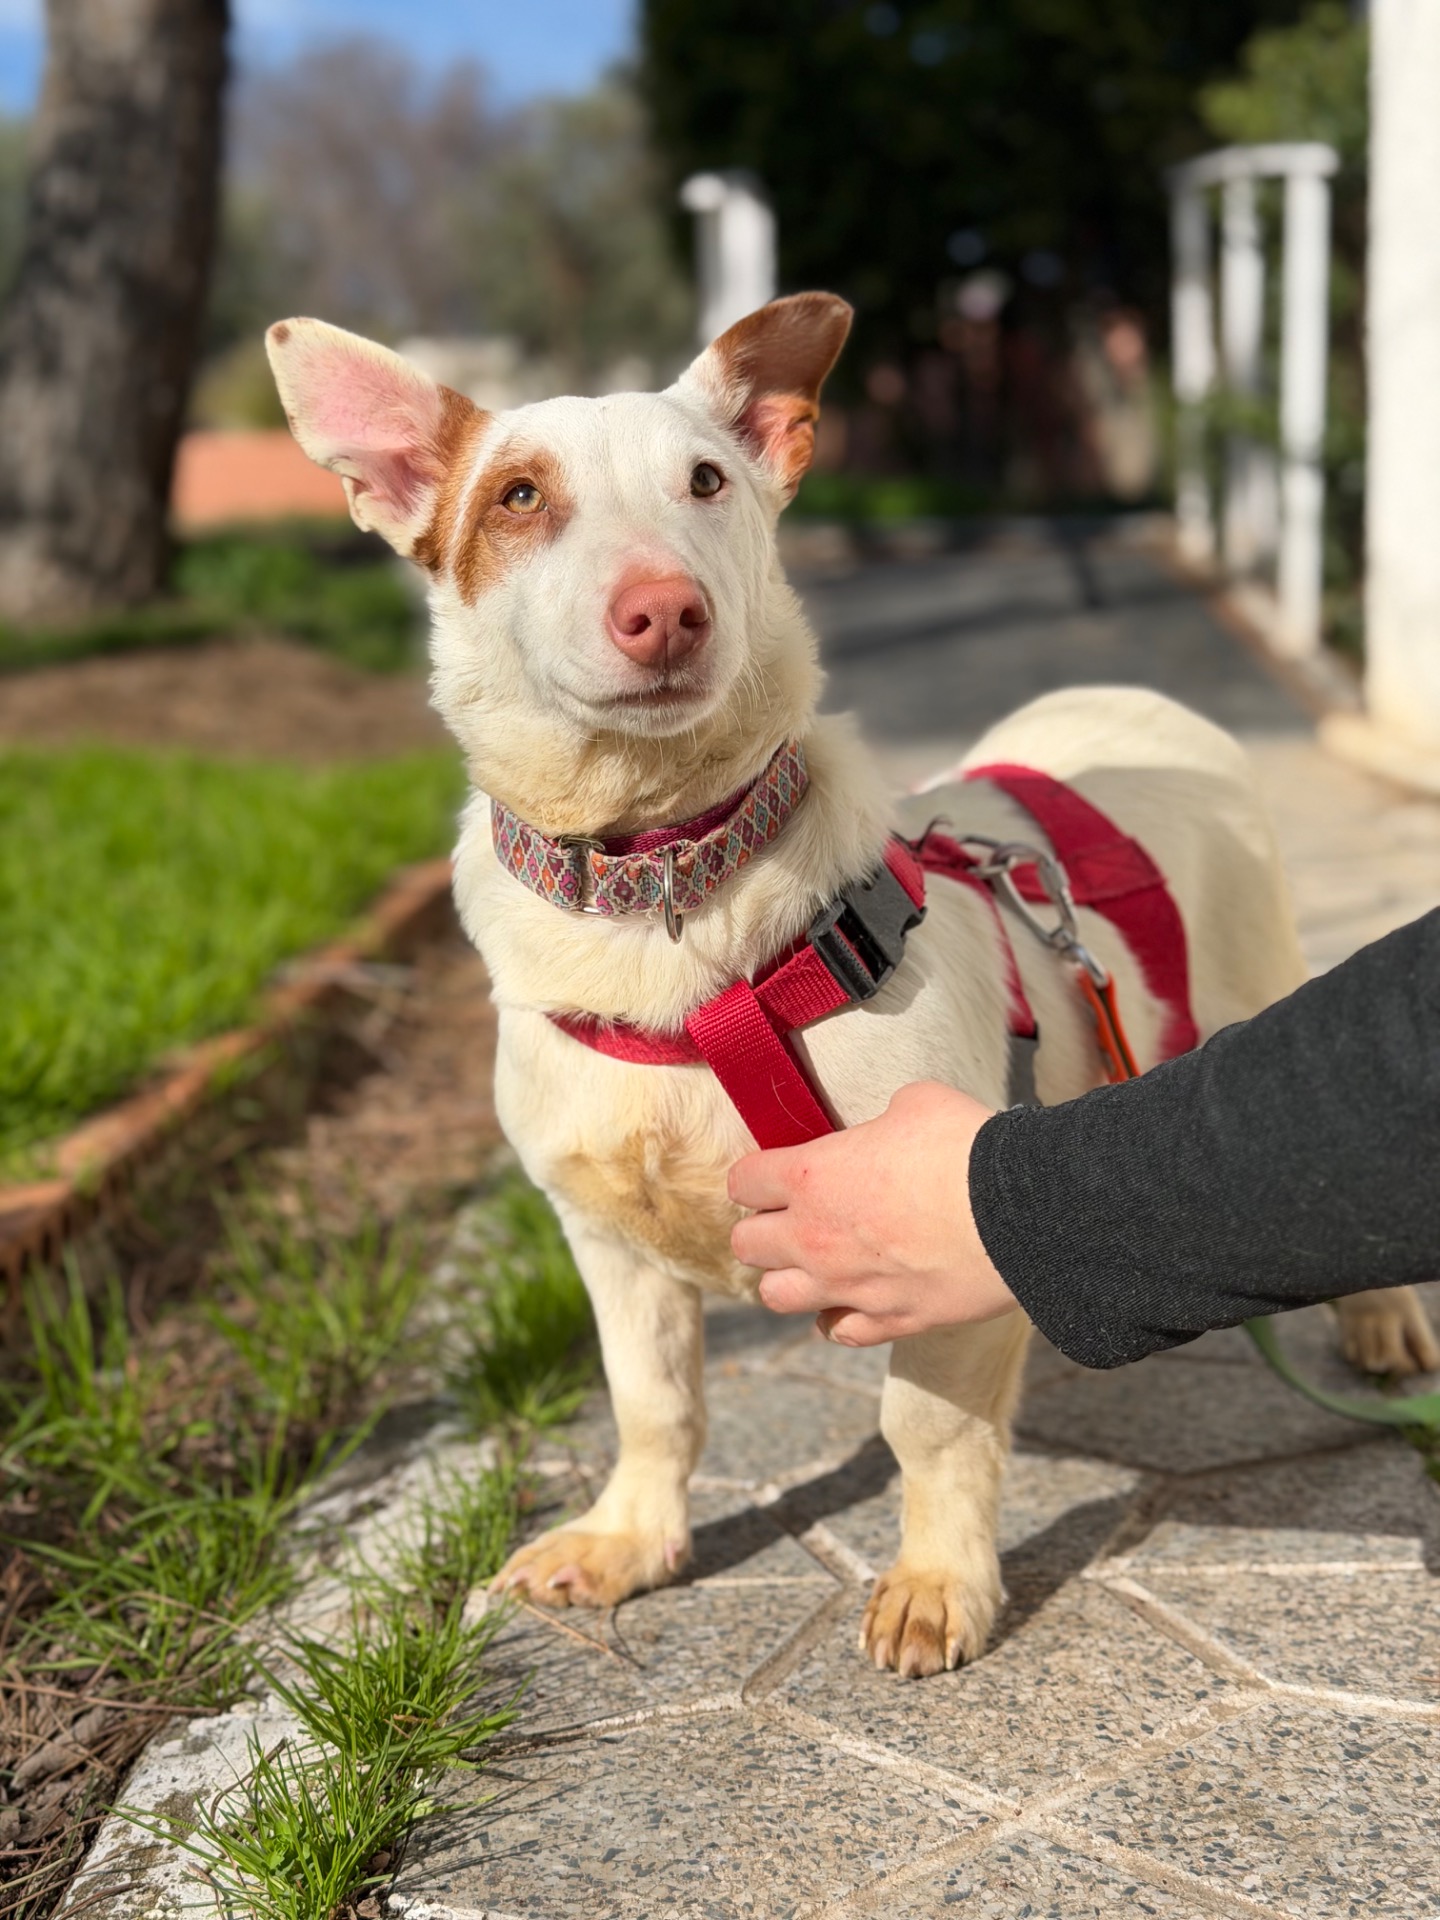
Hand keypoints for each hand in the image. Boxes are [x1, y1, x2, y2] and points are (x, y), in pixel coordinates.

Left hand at [728, 1081, 1017, 1345]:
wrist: (1023, 1215)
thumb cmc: (967, 1149)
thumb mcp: (917, 1104)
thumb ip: (883, 1122)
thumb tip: (886, 1130)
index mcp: (812, 1176)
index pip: (742, 1182)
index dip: (758, 1176)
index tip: (779, 1173)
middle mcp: (815, 1238)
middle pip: (746, 1245)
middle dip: (763, 1229)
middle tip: (795, 1216)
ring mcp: (848, 1287)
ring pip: (776, 1297)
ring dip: (789, 1279)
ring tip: (816, 1264)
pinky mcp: (889, 1322)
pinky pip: (837, 1331)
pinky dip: (839, 1317)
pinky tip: (855, 1299)